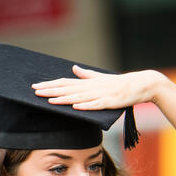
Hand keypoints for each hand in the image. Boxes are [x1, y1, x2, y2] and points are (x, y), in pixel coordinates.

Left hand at [32, 65, 165, 109]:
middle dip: (50, 91)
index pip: (65, 83)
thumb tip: (74, 69)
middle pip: (68, 89)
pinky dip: (85, 106)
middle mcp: (92, 87)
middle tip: (34, 92)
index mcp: (88, 83)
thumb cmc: (120, 83)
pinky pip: (95, 105)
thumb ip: (86, 75)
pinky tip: (75, 107)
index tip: (35, 86)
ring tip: (49, 101)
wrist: (141, 85)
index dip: (50, 85)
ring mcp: (101, 95)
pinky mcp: (110, 102)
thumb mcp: (101, 78)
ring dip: (63, 99)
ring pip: (78, 97)